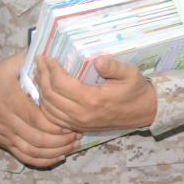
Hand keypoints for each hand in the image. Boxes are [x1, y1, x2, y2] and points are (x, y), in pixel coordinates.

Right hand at [0, 53, 79, 166]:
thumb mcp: (7, 66)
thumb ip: (26, 58)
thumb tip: (46, 49)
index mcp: (12, 103)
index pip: (37, 120)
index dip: (56, 125)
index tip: (72, 123)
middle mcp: (10, 122)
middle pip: (39, 138)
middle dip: (62, 140)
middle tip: (78, 134)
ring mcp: (8, 135)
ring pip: (34, 151)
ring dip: (56, 151)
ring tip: (73, 145)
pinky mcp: (7, 144)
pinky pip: (26, 157)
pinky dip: (43, 160)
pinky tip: (59, 156)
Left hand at [34, 55, 156, 132]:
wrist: (144, 112)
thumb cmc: (136, 90)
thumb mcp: (130, 73)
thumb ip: (113, 67)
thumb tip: (97, 60)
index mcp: (93, 100)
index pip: (61, 84)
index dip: (51, 69)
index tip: (47, 57)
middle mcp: (82, 114)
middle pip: (50, 95)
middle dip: (41, 76)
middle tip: (39, 62)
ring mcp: (79, 123)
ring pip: (48, 109)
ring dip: (40, 90)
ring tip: (40, 74)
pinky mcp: (79, 127)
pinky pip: (53, 119)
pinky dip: (45, 106)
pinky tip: (46, 93)